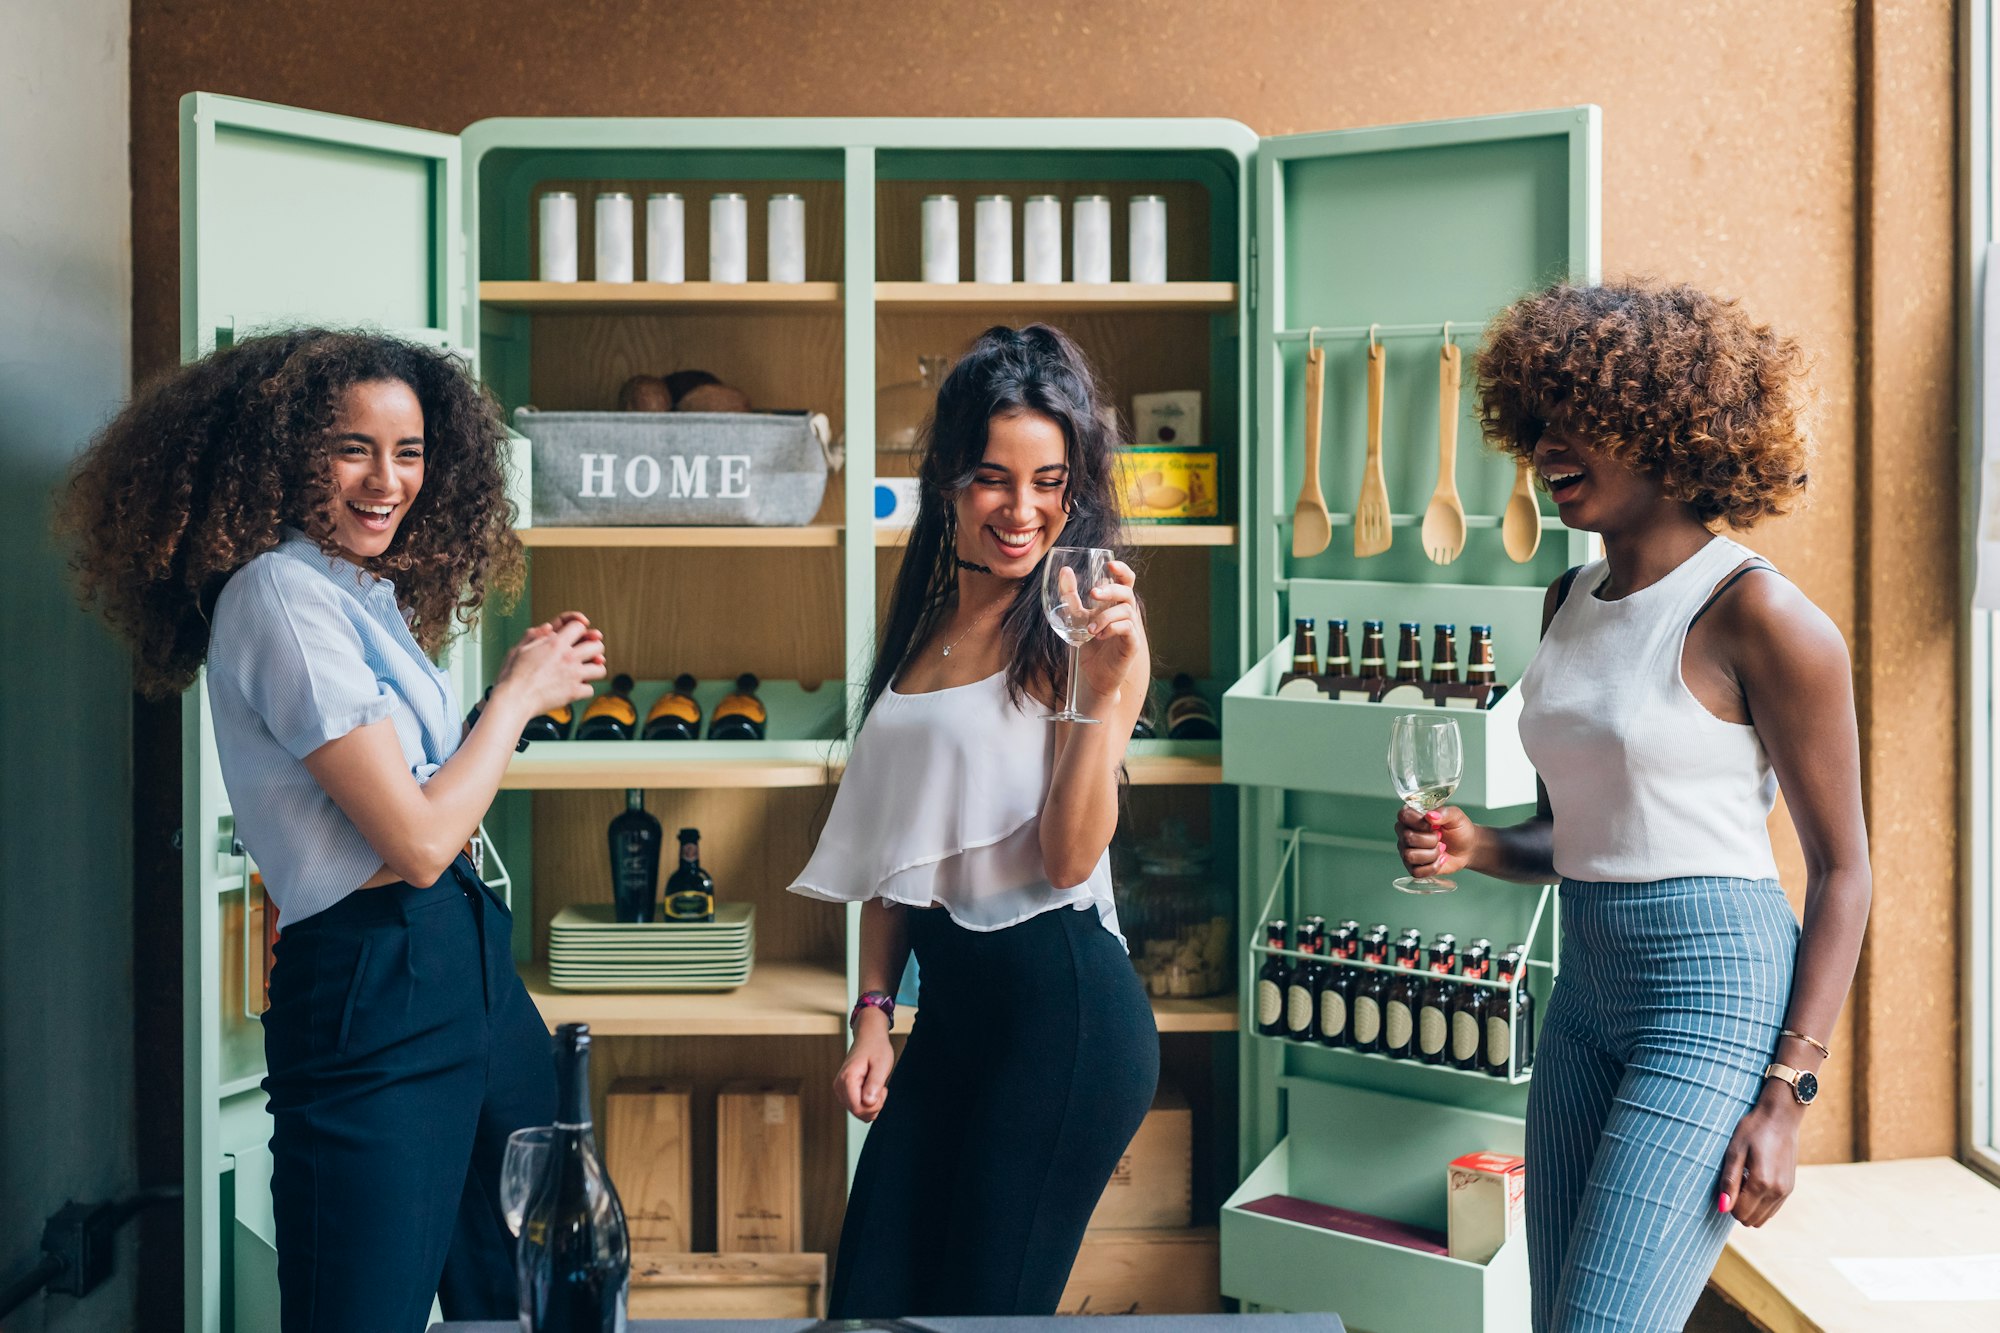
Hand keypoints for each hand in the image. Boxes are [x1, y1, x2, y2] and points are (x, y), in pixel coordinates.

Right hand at [492, 616, 605, 718]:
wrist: (514, 699)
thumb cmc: (512, 675)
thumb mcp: (519, 648)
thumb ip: (535, 635)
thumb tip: (549, 627)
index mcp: (555, 643)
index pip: (579, 626)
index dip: (579, 629)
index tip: (578, 634)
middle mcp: (568, 657)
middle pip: (597, 645)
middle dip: (594, 648)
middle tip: (587, 653)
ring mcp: (573, 675)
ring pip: (600, 668)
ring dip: (594, 669)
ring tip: (586, 671)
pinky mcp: (574, 692)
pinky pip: (590, 689)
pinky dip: (584, 690)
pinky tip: (575, 688)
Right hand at [834, 1014, 894, 1121]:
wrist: (869, 1037)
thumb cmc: (876, 1048)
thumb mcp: (881, 1064)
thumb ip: (875, 1084)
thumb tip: (869, 1102)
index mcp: (847, 1079)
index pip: (858, 1109)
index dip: (874, 1106)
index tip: (882, 1090)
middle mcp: (839, 1086)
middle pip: (858, 1112)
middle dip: (874, 1105)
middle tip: (881, 1087)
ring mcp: (840, 1089)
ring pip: (858, 1111)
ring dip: (871, 1103)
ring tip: (875, 1085)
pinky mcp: (844, 1091)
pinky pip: (857, 1106)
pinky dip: (867, 1101)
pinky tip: (871, 1087)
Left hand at [1074, 559, 1144, 700]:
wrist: (1093, 675)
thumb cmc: (1089, 644)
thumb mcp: (1076, 618)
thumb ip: (1071, 596)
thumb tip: (1065, 571)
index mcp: (1114, 603)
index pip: (1126, 580)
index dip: (1122, 569)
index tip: (1109, 564)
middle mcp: (1125, 612)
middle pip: (1127, 591)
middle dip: (1110, 590)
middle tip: (1092, 594)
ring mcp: (1131, 628)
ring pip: (1126, 610)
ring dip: (1105, 616)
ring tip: (1090, 629)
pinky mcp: (1132, 644)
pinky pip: (1128, 629)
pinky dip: (1113, 628)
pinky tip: (1100, 636)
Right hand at [1397, 805, 1475, 878]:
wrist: (1468, 848)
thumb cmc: (1459, 830)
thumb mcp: (1456, 816)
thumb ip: (1444, 812)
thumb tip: (1430, 816)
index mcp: (1412, 817)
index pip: (1403, 816)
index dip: (1419, 822)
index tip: (1433, 825)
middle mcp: (1405, 833)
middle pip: (1408, 838)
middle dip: (1430, 840)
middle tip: (1440, 837)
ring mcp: (1407, 851)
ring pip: (1410, 856)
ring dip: (1432, 854)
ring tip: (1441, 849)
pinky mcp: (1413, 867)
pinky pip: (1416, 871)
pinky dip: (1432, 867)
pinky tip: (1440, 860)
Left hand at [1717, 1083, 1802, 1226]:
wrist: (1781, 1117)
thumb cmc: (1753, 1130)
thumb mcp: (1734, 1151)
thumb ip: (1729, 1181)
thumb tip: (1723, 1208)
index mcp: (1762, 1182)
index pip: (1740, 1213)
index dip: (1728, 1203)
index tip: (1727, 1183)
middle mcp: (1777, 1191)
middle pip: (1751, 1219)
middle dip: (1738, 1206)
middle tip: (1735, 1181)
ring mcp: (1786, 1191)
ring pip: (1762, 1217)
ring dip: (1750, 1205)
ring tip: (1746, 1179)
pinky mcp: (1790, 1189)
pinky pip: (1772, 1210)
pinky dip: (1760, 1202)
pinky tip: (1756, 1181)